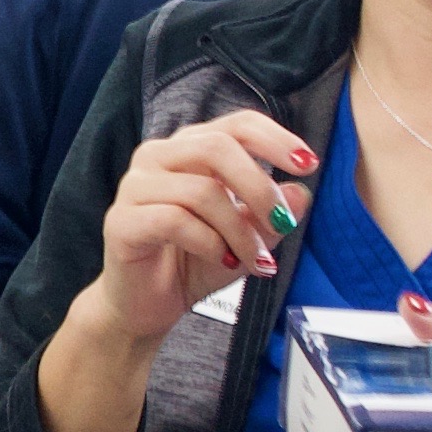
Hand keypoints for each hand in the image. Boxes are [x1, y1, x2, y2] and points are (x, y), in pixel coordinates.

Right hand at [71, 111, 316, 354]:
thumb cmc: (193, 262)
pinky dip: (210, 243)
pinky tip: (223, 262)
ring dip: (239, 230)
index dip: (275, 139)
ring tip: (255, 260)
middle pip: (218, 147)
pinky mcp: (122, 221)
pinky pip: (175, 221)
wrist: (147, 307)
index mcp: (189, 148)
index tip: (309, 164)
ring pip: (202, 190)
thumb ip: (270, 215)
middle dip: (260, 187)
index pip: (236, 125)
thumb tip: (300, 192)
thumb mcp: (246, 239)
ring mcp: (135, 186)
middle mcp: (158, 157)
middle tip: (283, 223)